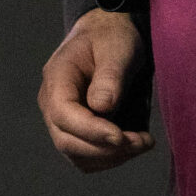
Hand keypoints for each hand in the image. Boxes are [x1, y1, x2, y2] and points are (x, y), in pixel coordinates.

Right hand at [38, 9, 155, 171]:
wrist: (108, 37)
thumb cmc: (111, 38)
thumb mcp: (116, 48)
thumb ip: (109, 76)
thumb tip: (102, 107)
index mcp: (57, 79)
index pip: (63, 115)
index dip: (91, 131)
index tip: (122, 136)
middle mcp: (52, 104)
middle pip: (67, 141)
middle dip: (105, 149)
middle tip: (141, 141)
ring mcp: (62, 121)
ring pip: (77, 156)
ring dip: (111, 157)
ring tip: (143, 142)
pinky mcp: (77, 132)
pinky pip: (87, 157)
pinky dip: (110, 159)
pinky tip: (133, 145)